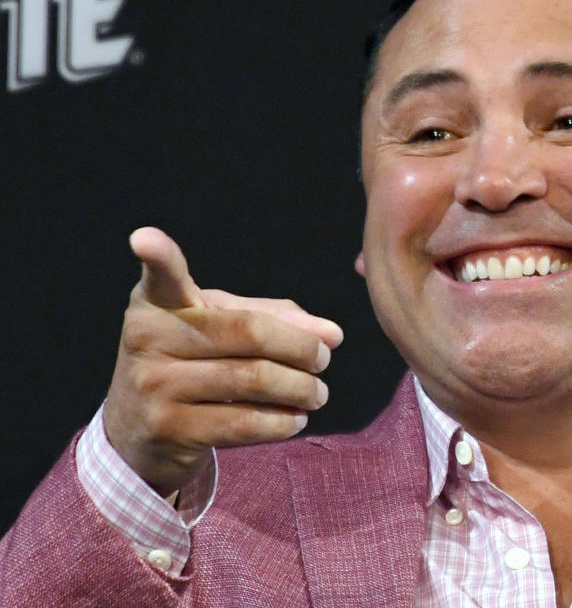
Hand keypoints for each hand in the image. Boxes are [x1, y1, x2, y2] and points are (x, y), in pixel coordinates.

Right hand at [102, 227, 342, 495]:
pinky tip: (295, 418)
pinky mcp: (169, 430)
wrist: (139, 432)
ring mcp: (154, 385)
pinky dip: (282, 420)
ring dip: (301, 388)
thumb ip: (276, 319)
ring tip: (318, 393)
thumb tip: (332, 335)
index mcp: (157, 302)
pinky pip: (244, 422)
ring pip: (252, 379)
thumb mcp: (222, 327)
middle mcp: (148, 339)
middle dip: (301, 347)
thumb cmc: (193, 362)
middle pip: (249, 332)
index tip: (145, 239)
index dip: (158, 256)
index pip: (162, 277)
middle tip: (323, 358)